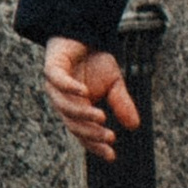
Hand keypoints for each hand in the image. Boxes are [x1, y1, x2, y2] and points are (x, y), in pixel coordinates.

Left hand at [43, 35, 140, 161]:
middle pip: (73, 124)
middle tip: (109, 137)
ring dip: (82, 114)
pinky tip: (84, 92)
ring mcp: (55, 87)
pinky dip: (70, 88)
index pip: (84, 132)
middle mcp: (63, 101)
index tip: (112, 155)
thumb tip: (135, 126)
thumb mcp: (114, 84)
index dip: (96, 145)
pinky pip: (58, 82)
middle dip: (91, 133)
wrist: (84, 31)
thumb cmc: (95, 59)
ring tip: (101, 118)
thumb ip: (121, 104)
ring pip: (65, 107)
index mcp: (76, 108)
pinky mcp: (52, 69)